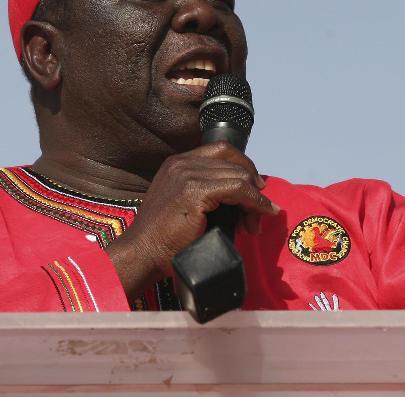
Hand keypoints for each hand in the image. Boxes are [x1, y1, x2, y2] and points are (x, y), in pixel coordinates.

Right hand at [105, 142, 279, 301]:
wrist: (142, 254)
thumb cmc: (164, 238)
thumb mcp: (184, 204)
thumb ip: (207, 193)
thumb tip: (246, 195)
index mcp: (178, 162)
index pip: (222, 150)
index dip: (244, 165)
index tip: (257, 187)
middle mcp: (182, 163)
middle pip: (234, 163)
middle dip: (253, 188)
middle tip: (259, 215)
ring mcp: (188, 174)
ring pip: (240, 176)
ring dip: (255, 200)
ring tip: (255, 223)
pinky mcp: (195, 190)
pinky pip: (238, 188)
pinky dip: (255, 201)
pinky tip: (261, 213)